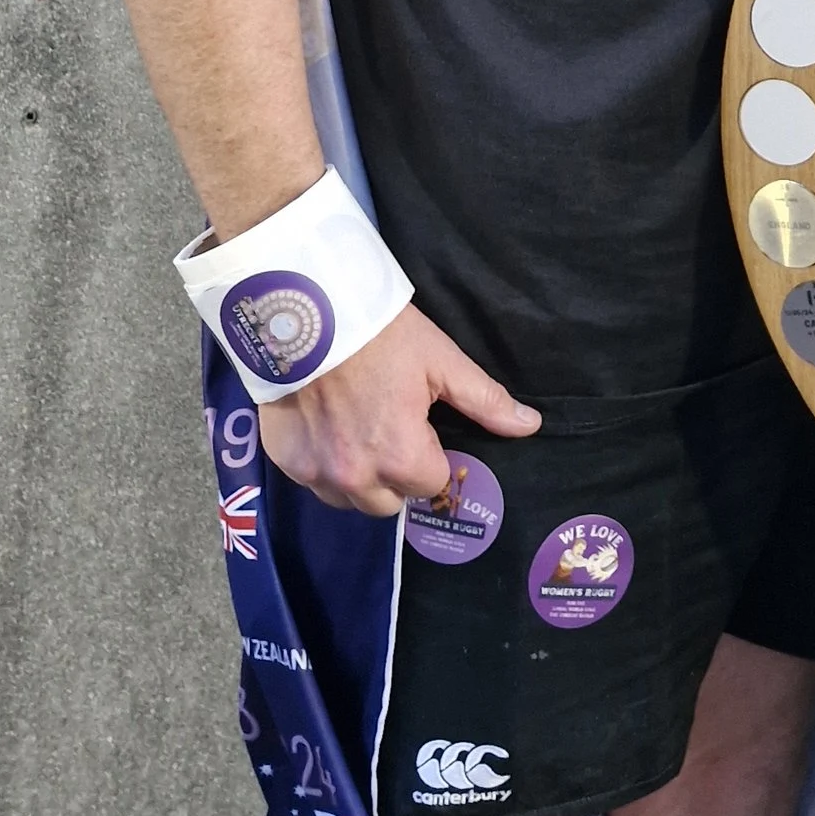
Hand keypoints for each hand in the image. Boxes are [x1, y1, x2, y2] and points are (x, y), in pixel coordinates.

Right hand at [257, 304, 540, 513]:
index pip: (430, 484)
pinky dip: (323, 464)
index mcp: (401, 458)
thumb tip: (529, 425)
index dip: (431, 454)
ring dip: (360, 477)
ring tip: (357, 429)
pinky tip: (326, 427)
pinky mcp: (284, 461)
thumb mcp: (441, 362)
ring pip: (350, 499)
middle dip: (396, 475)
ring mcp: (315, 473)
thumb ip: (484, 401)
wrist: (308, 312)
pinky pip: (314, 481)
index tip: (419, 425)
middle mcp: (356, 478)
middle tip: (388, 427)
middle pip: (389, 503)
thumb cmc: (382, 335)